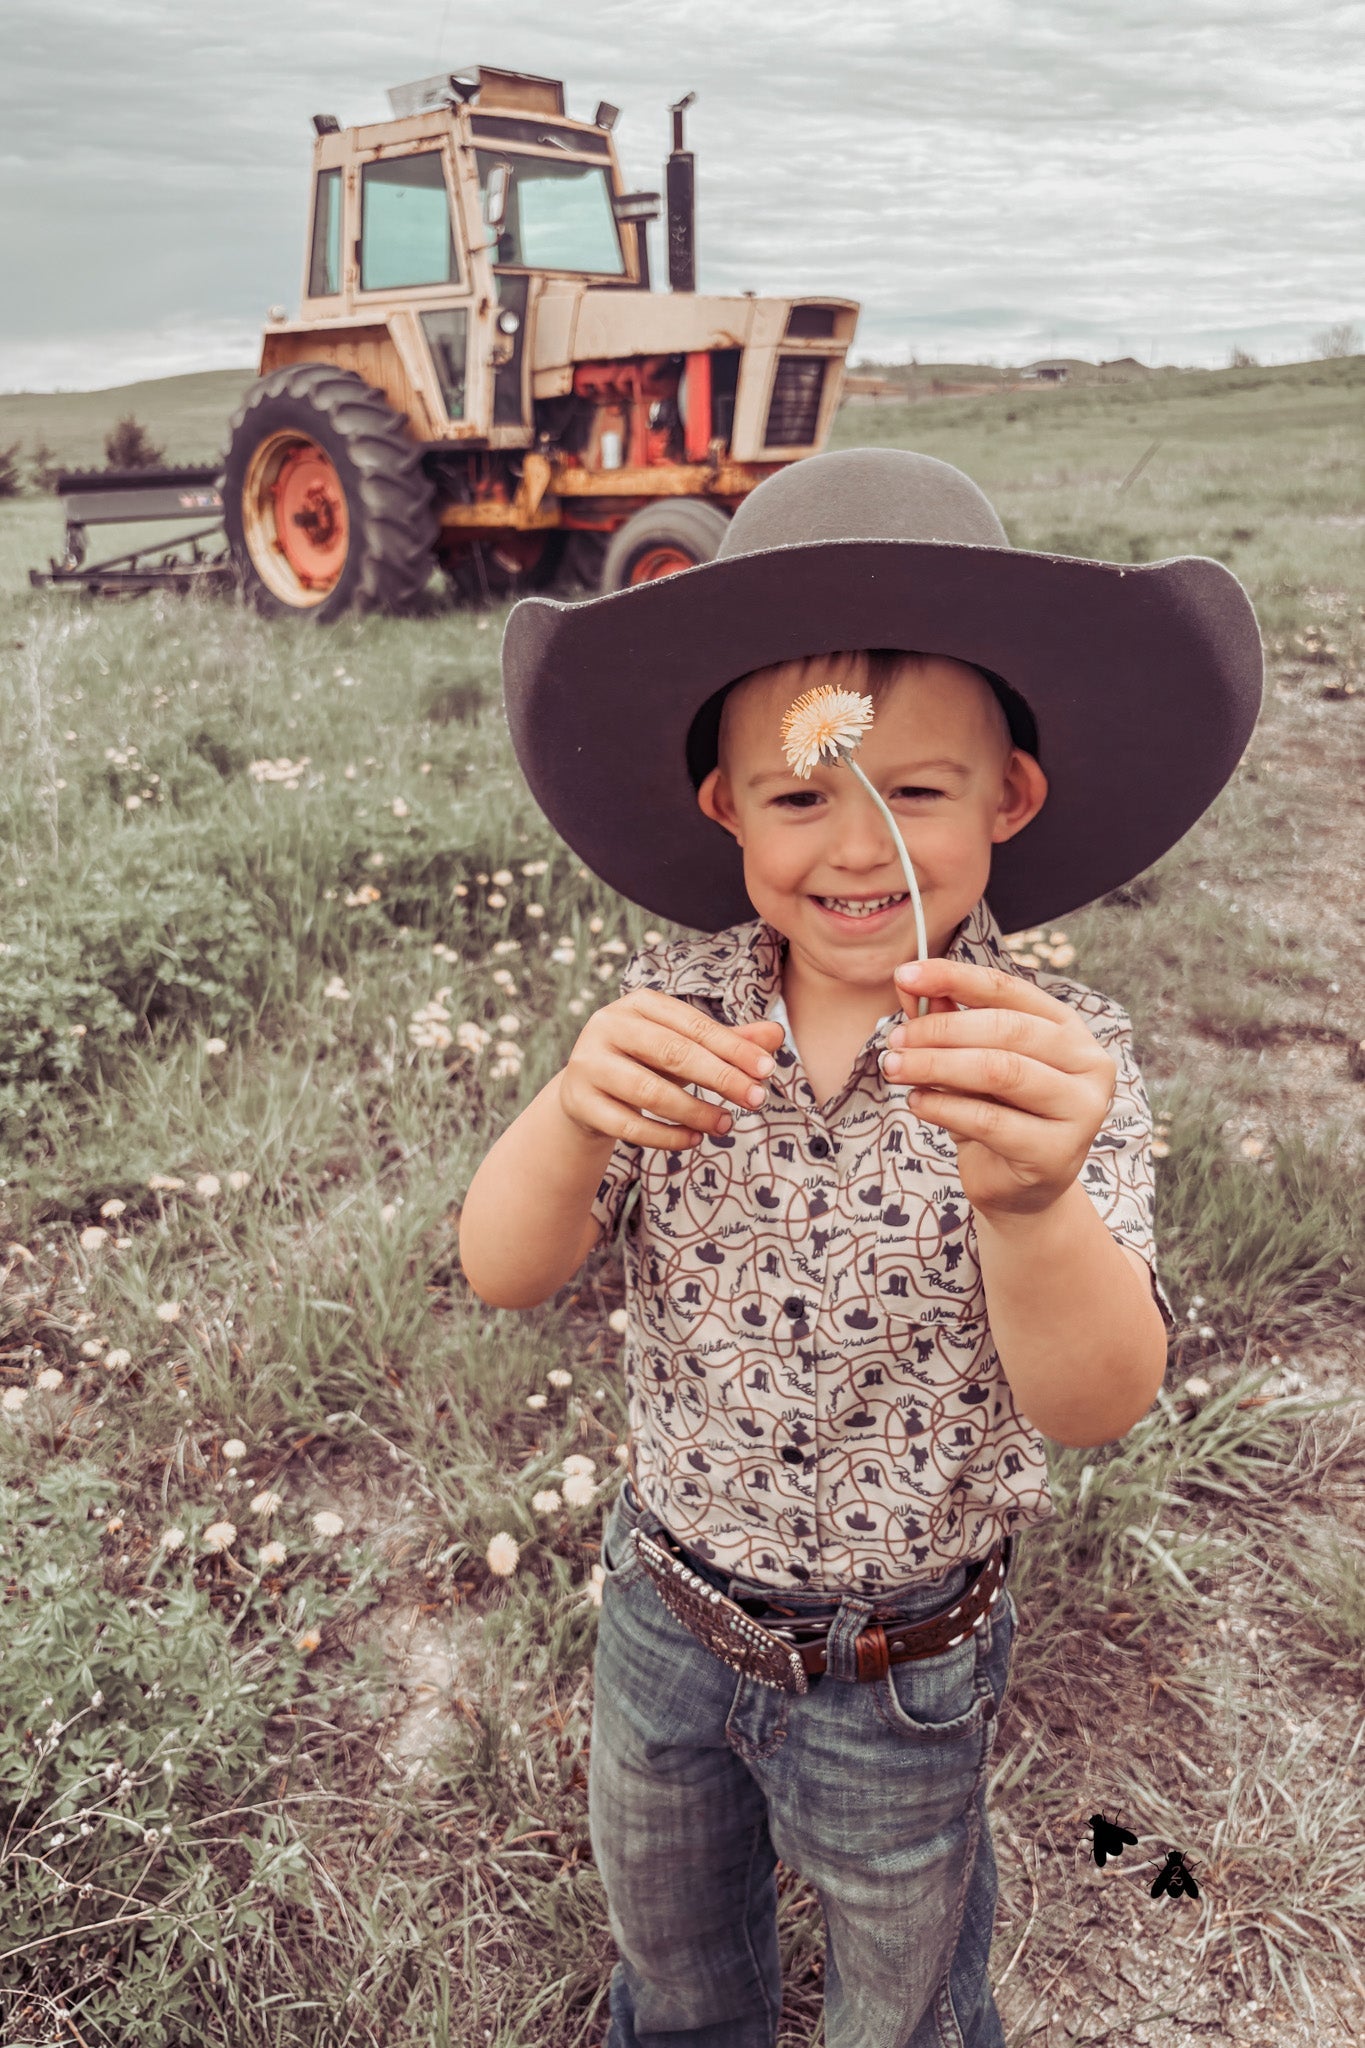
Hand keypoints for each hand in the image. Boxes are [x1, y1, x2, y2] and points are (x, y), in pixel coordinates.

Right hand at [558, 989, 785, 1152]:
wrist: (585, 1090)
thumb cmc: (645, 1062)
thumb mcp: (685, 1048)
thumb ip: (727, 1042)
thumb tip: (777, 1034)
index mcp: (638, 1003)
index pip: (693, 1025)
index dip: (733, 1047)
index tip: (767, 1070)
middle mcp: (608, 1026)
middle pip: (671, 1052)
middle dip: (721, 1077)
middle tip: (758, 1099)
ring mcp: (588, 1064)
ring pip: (648, 1091)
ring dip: (695, 1111)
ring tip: (727, 1124)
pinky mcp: (578, 1102)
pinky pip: (628, 1125)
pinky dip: (665, 1136)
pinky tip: (694, 1139)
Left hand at [881, 959, 1117, 1219]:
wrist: (1020, 1189)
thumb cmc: (996, 1114)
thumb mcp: (967, 1062)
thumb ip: (945, 1020)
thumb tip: (905, 980)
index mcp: (1066, 1027)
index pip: (1008, 990)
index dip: (955, 978)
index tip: (905, 974)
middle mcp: (1086, 1061)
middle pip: (1006, 1029)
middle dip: (940, 1030)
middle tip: (895, 1040)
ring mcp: (1081, 1108)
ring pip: (1000, 1071)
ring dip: (937, 1066)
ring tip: (896, 1068)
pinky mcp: (1059, 1151)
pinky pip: (991, 1121)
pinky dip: (945, 1107)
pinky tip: (917, 1103)